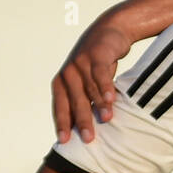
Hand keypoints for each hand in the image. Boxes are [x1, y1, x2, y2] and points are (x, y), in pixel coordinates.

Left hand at [52, 13, 133, 143]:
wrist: (109, 31)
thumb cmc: (96, 62)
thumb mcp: (86, 81)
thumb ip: (84, 99)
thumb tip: (84, 128)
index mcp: (61, 82)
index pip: (60, 107)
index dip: (62, 124)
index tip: (65, 141)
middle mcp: (68, 73)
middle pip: (75, 101)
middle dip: (82, 120)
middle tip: (89, 138)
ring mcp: (81, 63)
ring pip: (89, 89)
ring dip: (99, 105)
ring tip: (107, 119)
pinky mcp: (96, 55)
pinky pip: (101, 74)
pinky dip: (106, 86)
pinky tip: (111, 98)